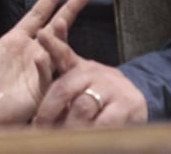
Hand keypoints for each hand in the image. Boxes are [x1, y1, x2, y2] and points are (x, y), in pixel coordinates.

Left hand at [0, 0, 90, 125]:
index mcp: (15, 41)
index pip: (37, 14)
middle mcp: (31, 52)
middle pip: (55, 26)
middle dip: (70, 9)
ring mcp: (38, 70)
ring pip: (55, 48)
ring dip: (60, 34)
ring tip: (61, 21)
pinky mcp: (39, 90)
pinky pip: (47, 74)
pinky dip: (46, 64)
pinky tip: (40, 55)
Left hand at [32, 20, 147, 126]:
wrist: (134, 102)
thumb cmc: (97, 94)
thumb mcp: (77, 84)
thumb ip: (58, 83)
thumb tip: (36, 76)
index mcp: (78, 68)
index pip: (63, 53)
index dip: (52, 44)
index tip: (41, 34)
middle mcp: (95, 73)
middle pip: (65, 88)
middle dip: (48, 110)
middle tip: (39, 126)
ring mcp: (112, 88)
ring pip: (82, 107)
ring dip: (67, 125)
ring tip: (58, 135)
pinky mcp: (127, 106)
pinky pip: (104, 123)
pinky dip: (90, 132)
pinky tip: (85, 137)